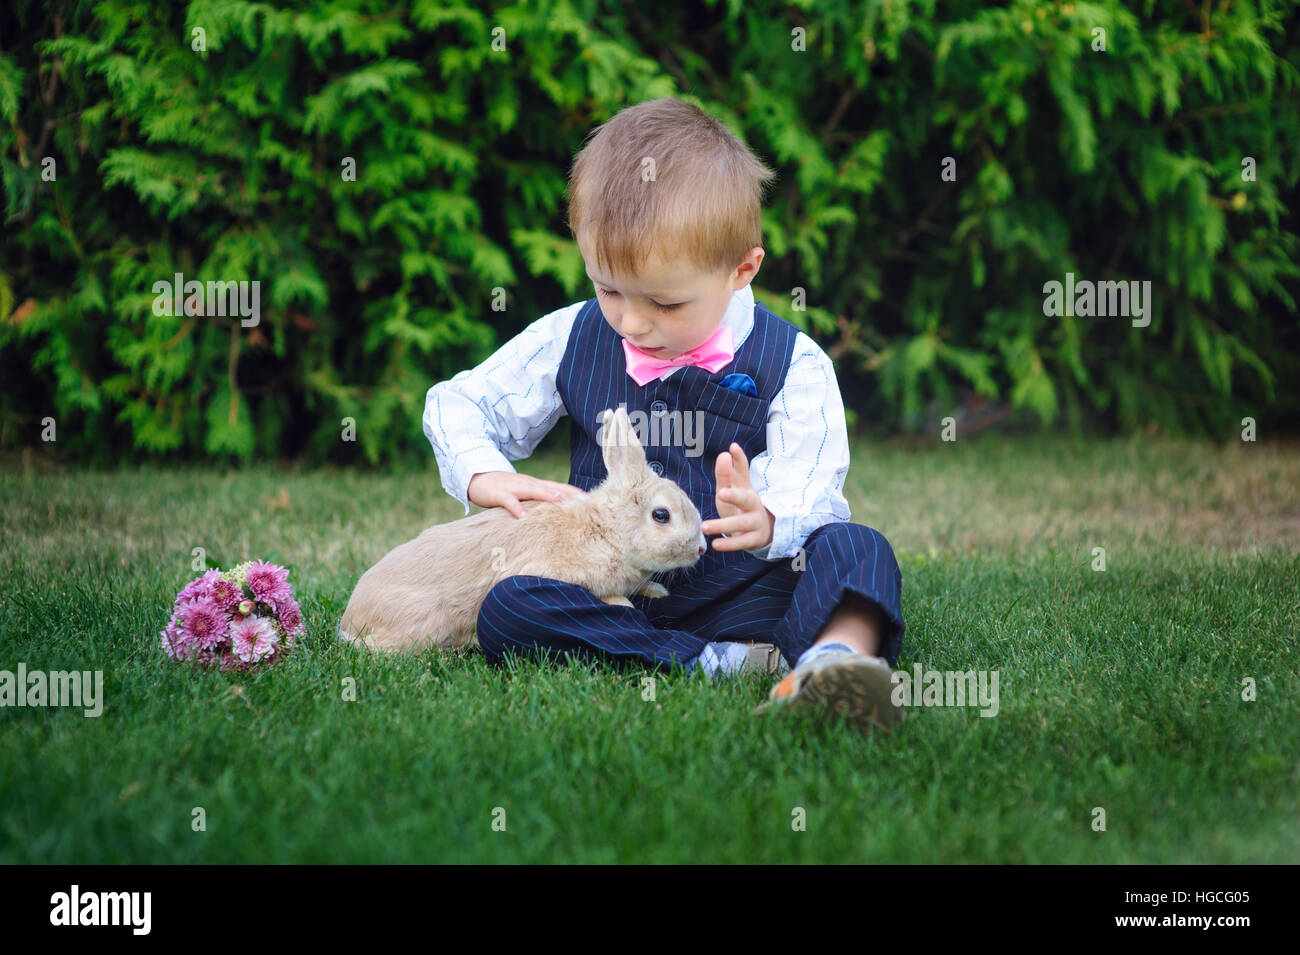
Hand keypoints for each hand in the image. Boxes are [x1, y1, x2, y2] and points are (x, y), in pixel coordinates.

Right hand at [467, 471, 586, 518]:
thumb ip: (538, 501)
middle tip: (583, 501)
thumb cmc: (503, 489)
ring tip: (559, 501)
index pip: (558, 487)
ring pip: (532, 490)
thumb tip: (556, 514)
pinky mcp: (498, 493)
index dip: (574, 493)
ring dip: (546, 495)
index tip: (591, 500)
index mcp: (535, 485)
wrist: (477, 478)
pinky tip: (522, 517)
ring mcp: (513, 487)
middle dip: (567, 493)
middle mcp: (528, 484)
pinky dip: (515, 508)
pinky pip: (508, 501)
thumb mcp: (523, 494)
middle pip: (550, 487)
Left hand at [701, 442, 774, 551]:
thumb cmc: (742, 507)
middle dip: (735, 496)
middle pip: (746, 499)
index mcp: (747, 489)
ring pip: (740, 523)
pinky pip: (741, 542)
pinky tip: (715, 544)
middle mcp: (753, 505)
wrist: (763, 530)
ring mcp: (755, 523)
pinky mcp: (753, 539)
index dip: (740, 461)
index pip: (744, 473)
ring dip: (723, 525)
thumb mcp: (734, 490)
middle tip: (721, 493)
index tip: (733, 448)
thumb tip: (724, 454)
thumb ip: (728, 474)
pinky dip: (729, 544)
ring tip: (705, 527)